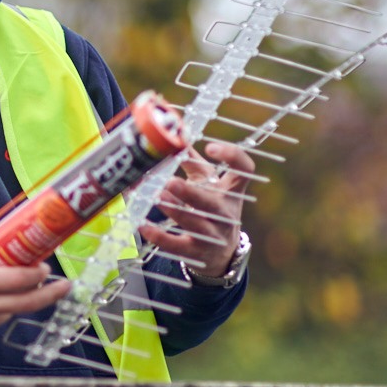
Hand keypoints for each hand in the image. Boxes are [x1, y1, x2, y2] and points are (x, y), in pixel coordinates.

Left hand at [139, 141, 254, 279]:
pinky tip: (142, 225)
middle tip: (171, 182)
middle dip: (191, 193)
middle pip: (212, 203)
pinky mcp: (197, 252)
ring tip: (156, 198)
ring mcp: (214, 235)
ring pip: (195, 224)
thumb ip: (192, 161)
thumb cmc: (211, 207)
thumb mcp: (208, 184)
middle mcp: (226, 213)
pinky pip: (178, 245)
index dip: (232, 156)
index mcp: (231, 191)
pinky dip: (159, 237)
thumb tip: (174, 134)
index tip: (211, 146)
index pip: (244, 170)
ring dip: (175, 211)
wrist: (222, 253)